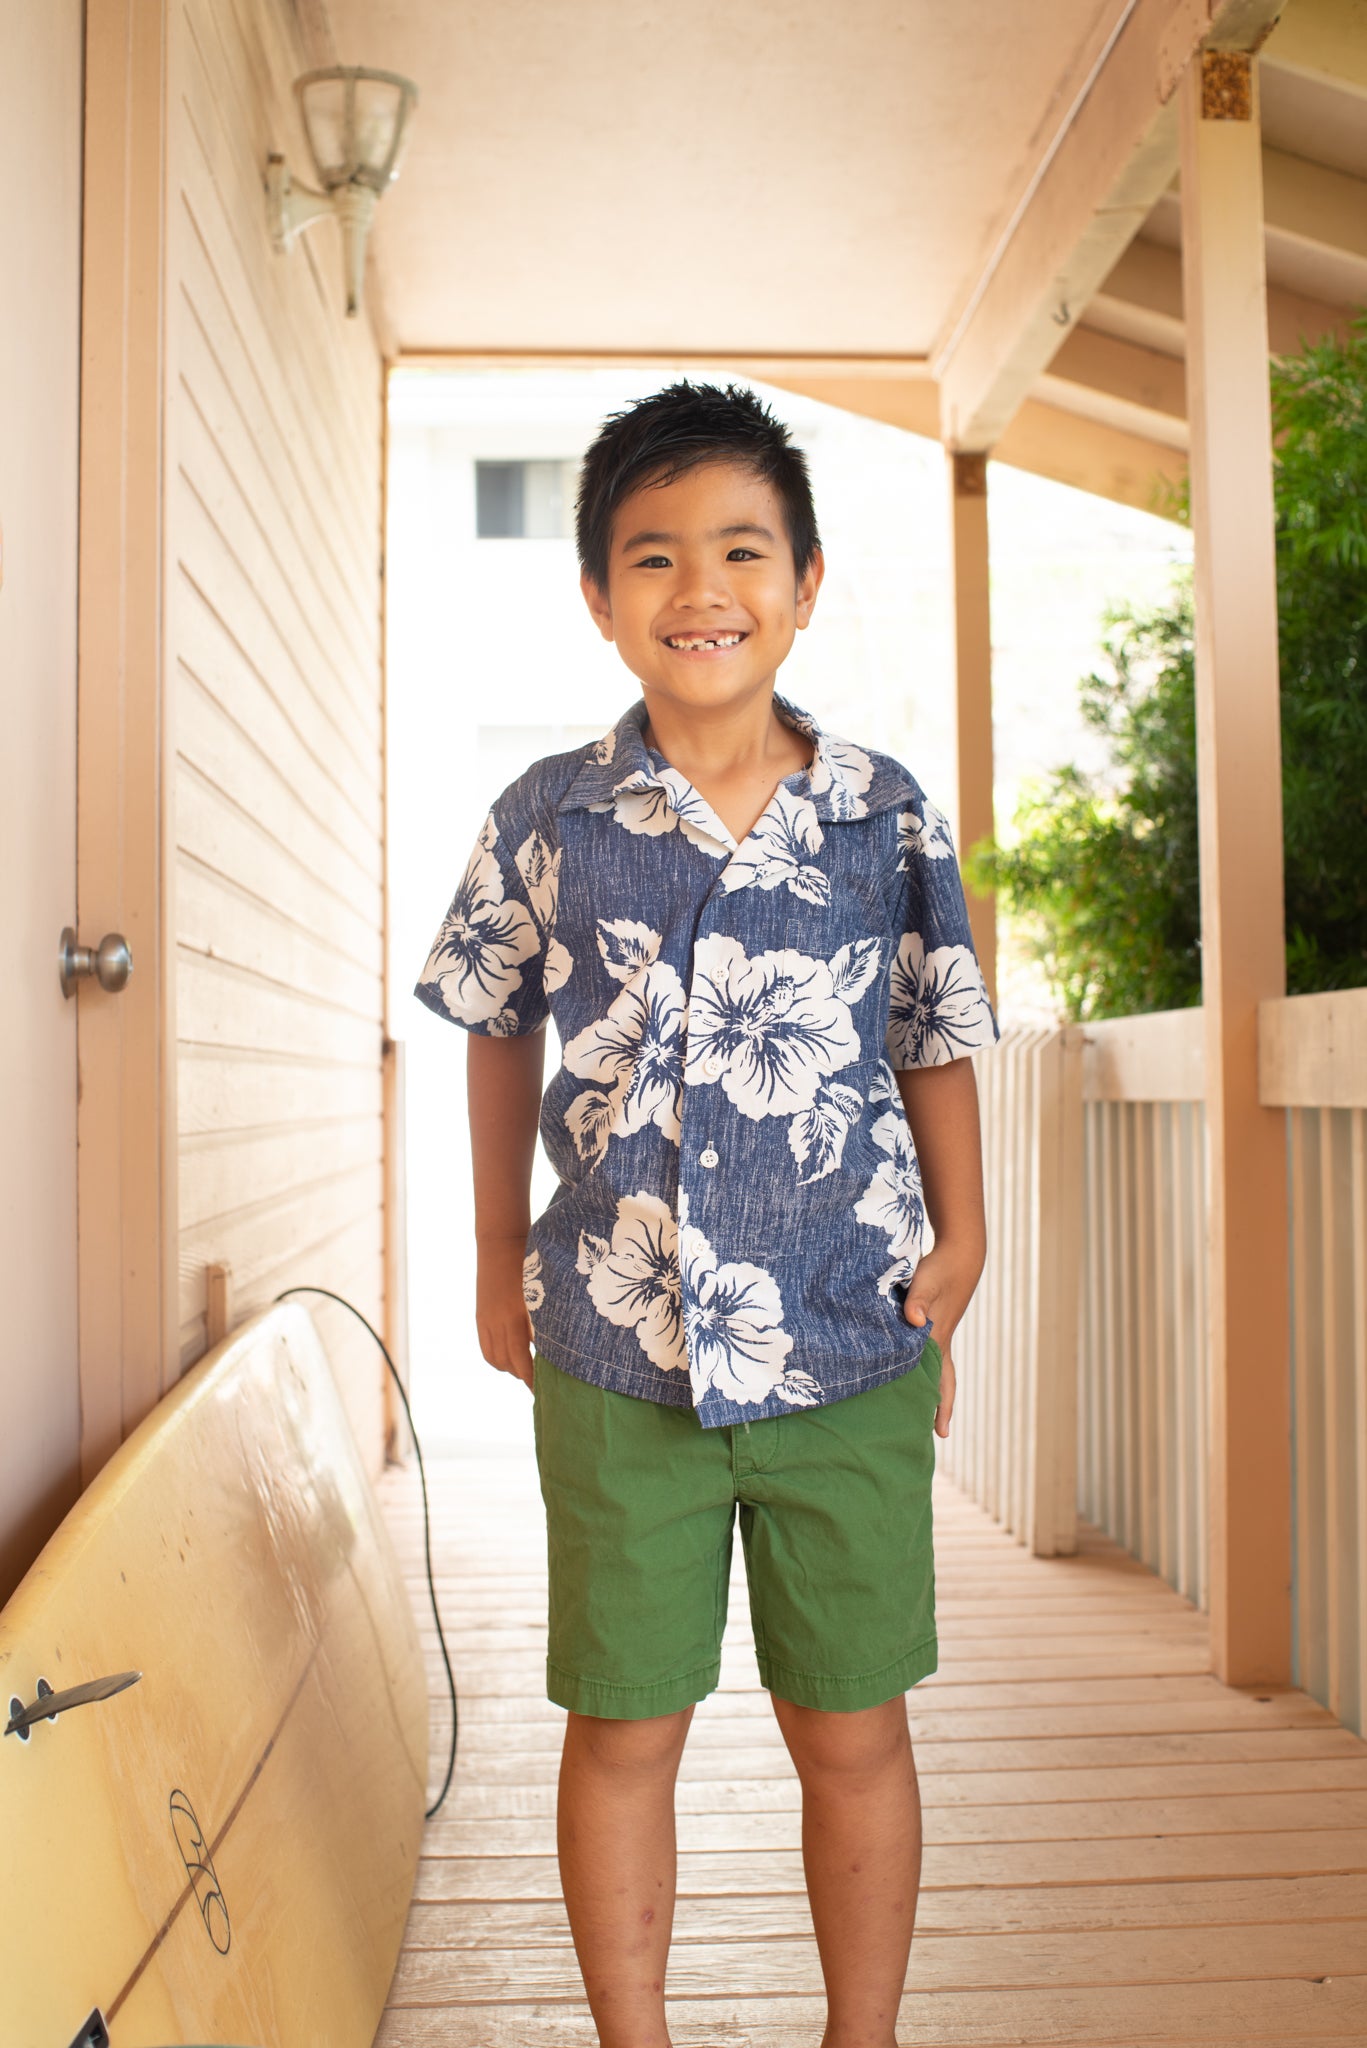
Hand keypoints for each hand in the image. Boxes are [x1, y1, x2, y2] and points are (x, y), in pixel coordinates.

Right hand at [475, 1237, 535, 1389]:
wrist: (500, 1243)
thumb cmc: (529, 1264)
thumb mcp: (541, 1293)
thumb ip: (544, 1321)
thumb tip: (554, 1348)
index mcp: (515, 1317)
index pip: (522, 1361)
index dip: (532, 1378)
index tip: (544, 1389)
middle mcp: (497, 1322)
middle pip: (508, 1364)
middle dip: (524, 1377)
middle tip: (541, 1384)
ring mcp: (485, 1320)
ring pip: (495, 1359)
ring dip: (511, 1369)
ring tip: (527, 1372)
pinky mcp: (480, 1317)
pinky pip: (486, 1349)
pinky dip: (498, 1360)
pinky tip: (511, 1360)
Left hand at [902, 1240, 982, 1439]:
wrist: (959, 1253)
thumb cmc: (941, 1268)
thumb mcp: (926, 1282)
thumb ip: (917, 1300)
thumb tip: (913, 1320)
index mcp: (938, 1339)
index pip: (942, 1382)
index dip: (940, 1407)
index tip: (941, 1434)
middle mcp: (940, 1341)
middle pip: (941, 1383)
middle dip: (936, 1407)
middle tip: (930, 1434)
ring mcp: (937, 1333)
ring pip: (933, 1370)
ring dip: (927, 1389)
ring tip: (916, 1408)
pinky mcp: (931, 1322)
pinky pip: (925, 1353)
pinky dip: (918, 1366)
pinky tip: (905, 1368)